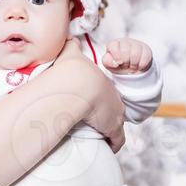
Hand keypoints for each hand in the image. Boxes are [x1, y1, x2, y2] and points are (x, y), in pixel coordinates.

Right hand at [50, 37, 125, 152]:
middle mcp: (112, 98)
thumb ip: (71, 46)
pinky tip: (108, 147)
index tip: (93, 106)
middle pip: (113, 109)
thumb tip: (68, 37)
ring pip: (116, 126)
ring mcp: (114, 114)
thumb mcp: (71, 55)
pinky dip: (113, 144)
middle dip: (106, 116)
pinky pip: (117, 140)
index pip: (105, 94)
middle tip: (95, 123)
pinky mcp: (113, 128)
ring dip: (109, 132)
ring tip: (100, 138)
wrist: (76, 84)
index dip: (100, 100)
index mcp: (103, 84)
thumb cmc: (71, 71)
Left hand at [102, 37, 152, 74]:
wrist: (132, 69)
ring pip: (135, 54)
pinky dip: (141, 66)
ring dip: (133, 65)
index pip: (113, 45)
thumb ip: (107, 61)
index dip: (116, 56)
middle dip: (125, 62)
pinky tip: (138, 65)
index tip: (118, 63)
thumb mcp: (109, 64)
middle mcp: (125, 41)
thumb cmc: (118, 65)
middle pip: (125, 51)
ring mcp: (136, 44)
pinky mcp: (146, 49)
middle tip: (125, 65)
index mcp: (114, 44)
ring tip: (131, 66)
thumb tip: (114, 62)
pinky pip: (145, 58)